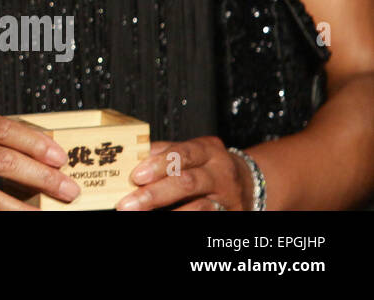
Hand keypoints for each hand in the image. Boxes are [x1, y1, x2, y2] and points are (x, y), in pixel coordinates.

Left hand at [116, 136, 251, 209]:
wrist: (246, 181)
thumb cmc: (206, 164)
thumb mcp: (189, 151)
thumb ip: (163, 153)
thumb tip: (132, 159)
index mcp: (207, 151)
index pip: (183, 155)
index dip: (158, 165)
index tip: (136, 177)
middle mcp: (220, 174)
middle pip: (187, 183)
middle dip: (154, 195)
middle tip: (128, 205)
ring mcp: (228, 198)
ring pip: (199, 208)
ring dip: (169, 214)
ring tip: (143, 216)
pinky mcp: (230, 215)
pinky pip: (206, 220)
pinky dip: (182, 220)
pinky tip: (165, 222)